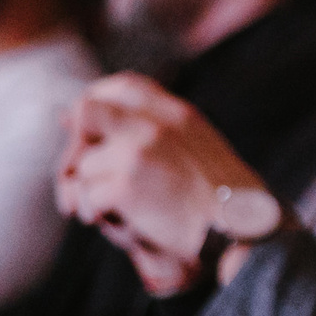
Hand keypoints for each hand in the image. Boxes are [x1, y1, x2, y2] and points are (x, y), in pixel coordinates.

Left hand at [54, 74, 260, 296]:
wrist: (241, 230)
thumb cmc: (217, 198)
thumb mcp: (192, 146)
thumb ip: (146, 129)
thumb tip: (74, 115)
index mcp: (176, 112)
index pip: (121, 85)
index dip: (96, 105)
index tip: (91, 136)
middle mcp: (155, 123)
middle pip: (88, 111)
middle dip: (75, 147)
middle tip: (77, 179)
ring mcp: (138, 151)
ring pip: (83, 165)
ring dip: (91, 191)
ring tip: (116, 209)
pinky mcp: (126, 185)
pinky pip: (90, 197)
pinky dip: (100, 213)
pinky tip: (124, 222)